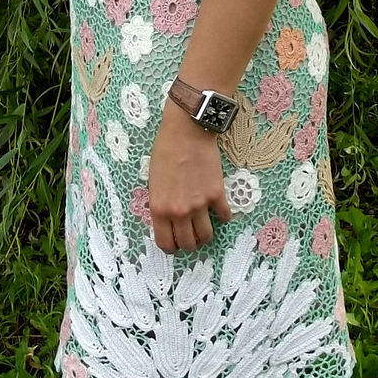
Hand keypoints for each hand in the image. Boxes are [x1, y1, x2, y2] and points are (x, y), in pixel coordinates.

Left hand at [147, 105, 232, 253]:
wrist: (186, 131)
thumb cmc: (165, 150)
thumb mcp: (153, 181)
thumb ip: (160, 204)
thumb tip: (167, 219)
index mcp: (159, 208)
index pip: (165, 243)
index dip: (171, 247)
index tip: (175, 243)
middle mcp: (179, 211)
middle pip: (188, 244)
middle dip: (189, 243)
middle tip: (191, 236)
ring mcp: (199, 204)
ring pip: (206, 236)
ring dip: (205, 235)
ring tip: (205, 227)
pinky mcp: (217, 194)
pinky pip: (224, 216)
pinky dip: (222, 216)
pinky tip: (219, 210)